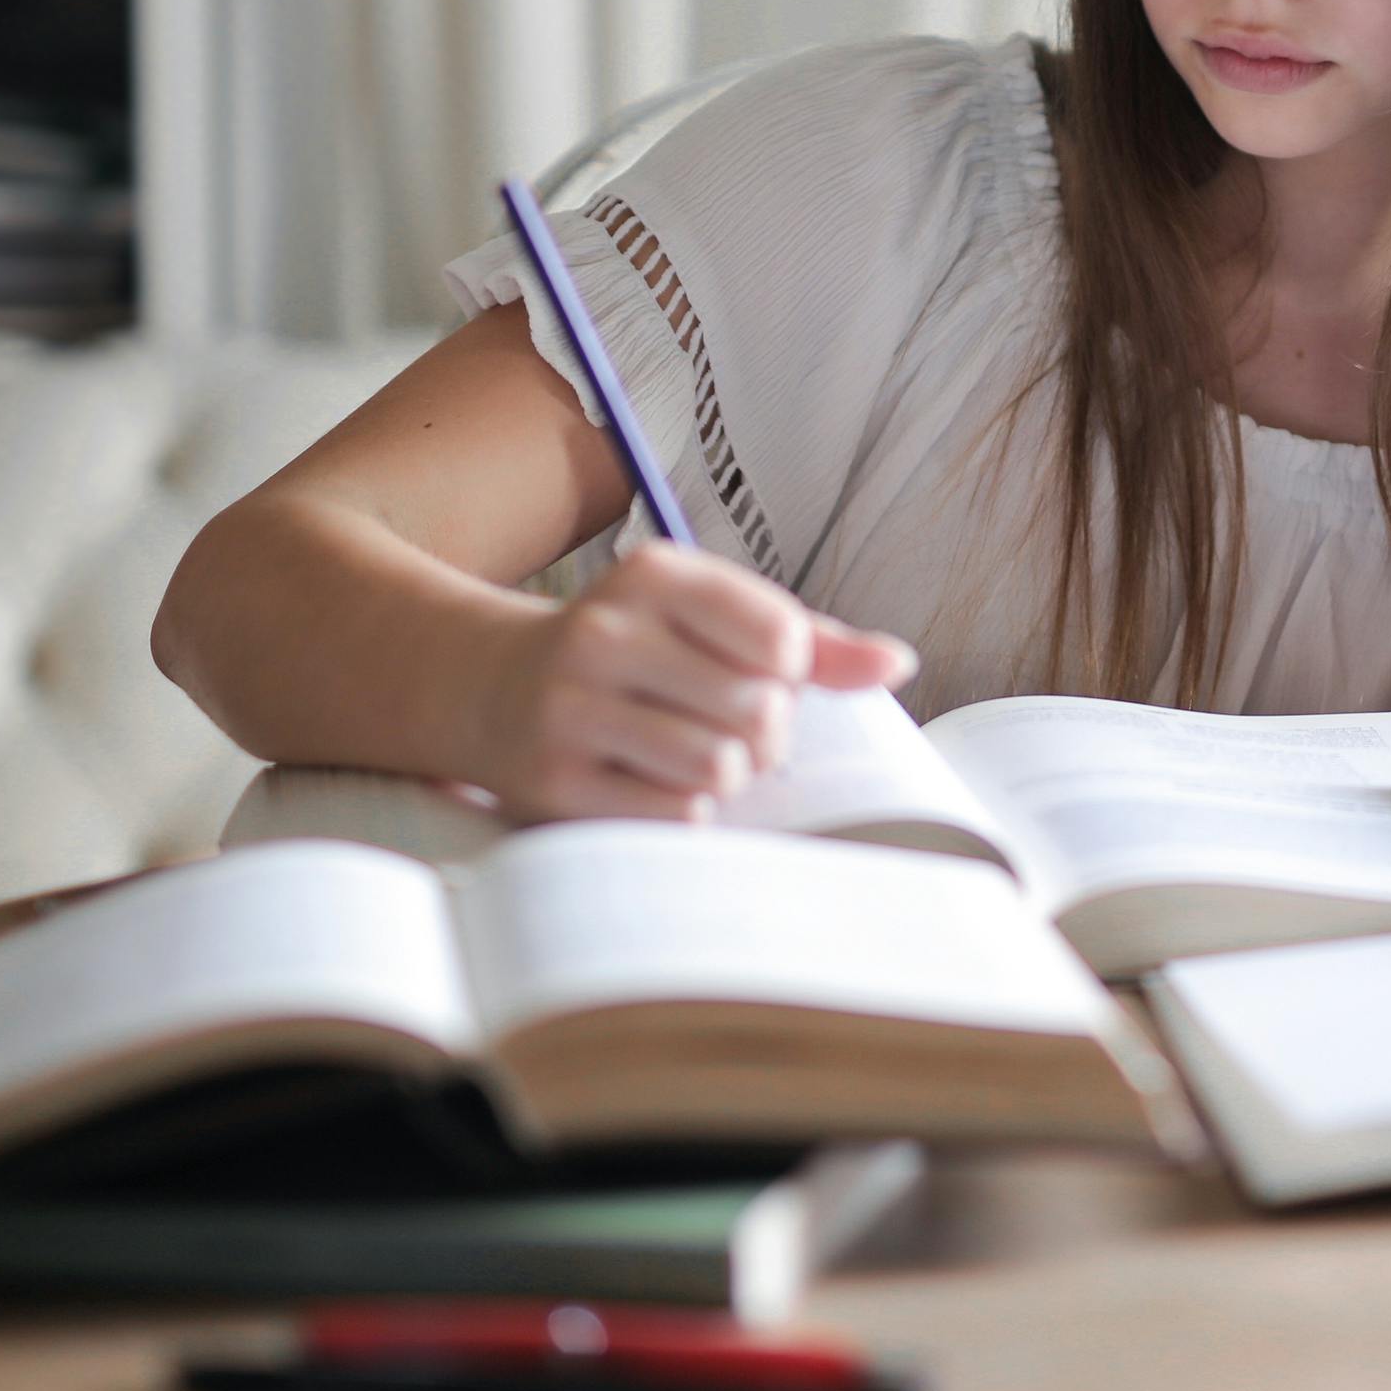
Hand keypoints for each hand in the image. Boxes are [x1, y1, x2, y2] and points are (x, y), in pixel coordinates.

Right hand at [474, 543, 916, 822]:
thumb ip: (811, 640)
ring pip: (719, 768)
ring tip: (689, 753)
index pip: (780, 635)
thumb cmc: (636, 653)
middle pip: (758, 710)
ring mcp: (570, 708)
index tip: (754, 669)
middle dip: (763, 732)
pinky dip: (682, 810)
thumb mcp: (710, 620)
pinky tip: (648, 781)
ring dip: (724, 775)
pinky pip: (674, 815)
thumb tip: (899, 663)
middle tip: (724, 725)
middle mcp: (603, 632)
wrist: (491, 687)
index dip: (788, 670)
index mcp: (652, 575)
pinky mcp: (553, 781)